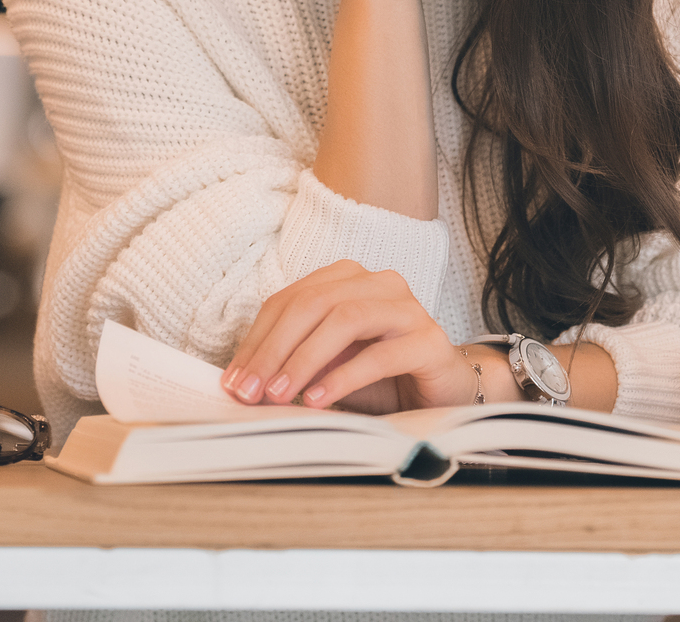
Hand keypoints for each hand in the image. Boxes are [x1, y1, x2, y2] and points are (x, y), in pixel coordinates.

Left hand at [221, 261, 478, 412]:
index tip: (234, 380)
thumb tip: (243, 381)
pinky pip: (380, 354)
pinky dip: (343, 377)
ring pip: (345, 319)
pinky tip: (317, 399)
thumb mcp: (328, 367)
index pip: (290, 300)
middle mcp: (379, 284)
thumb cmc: (381, 379)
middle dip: (274, 349)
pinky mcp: (429, 341)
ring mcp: (407, 309)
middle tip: (250, 390)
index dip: (257, 339)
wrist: (445, 392)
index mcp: (348, 280)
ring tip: (279, 394)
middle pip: (313, 304)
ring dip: (304, 358)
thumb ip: (293, 362)